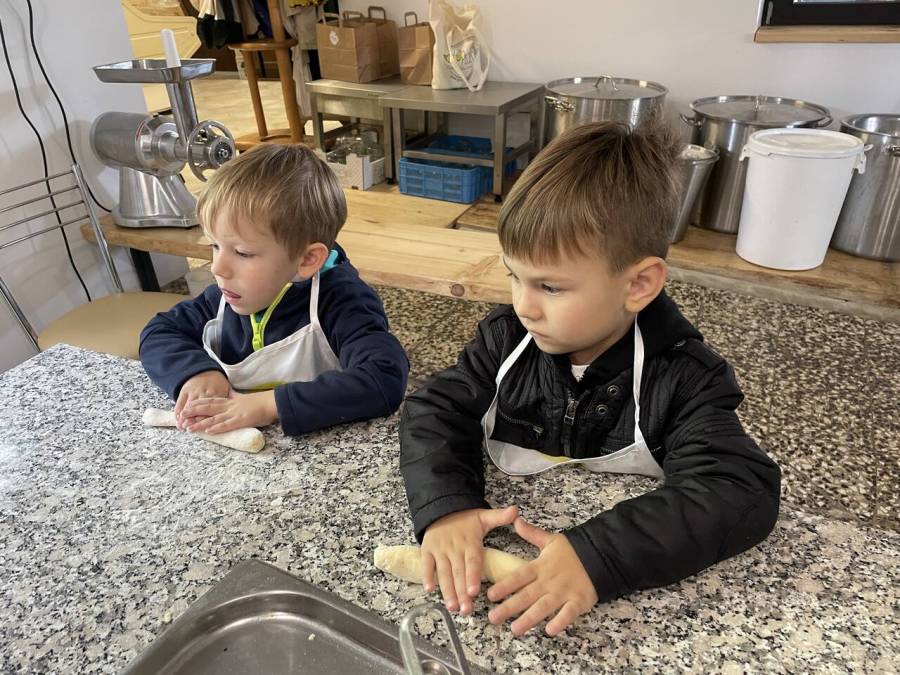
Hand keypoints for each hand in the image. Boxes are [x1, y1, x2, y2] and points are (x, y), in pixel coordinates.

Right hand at [175, 371, 230, 429]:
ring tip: (182, 426)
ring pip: (188, 405)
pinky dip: (178, 411)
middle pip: (199, 406)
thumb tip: (240, 405)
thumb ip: (232, 397)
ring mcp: (193, 391)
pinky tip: (178, 420)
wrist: (203, 371)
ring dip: (184, 416)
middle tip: (190, 428)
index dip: (209, 416)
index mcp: (216, 391)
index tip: (206, 426)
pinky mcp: (184, 391)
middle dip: (193, 417)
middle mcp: (204, 391)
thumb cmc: (216, 383)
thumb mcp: (225, 387)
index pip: (213, 405)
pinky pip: (180, 402)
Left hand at [181, 390, 277, 433]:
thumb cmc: (260, 402)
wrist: (272, 402)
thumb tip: (229, 392)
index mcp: (230, 401)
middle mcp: (229, 406)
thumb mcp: (243, 397)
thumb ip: (234, 396)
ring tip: (189, 428)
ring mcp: (235, 413)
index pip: (210, 401)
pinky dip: (217, 428)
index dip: (198, 404)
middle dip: (194, 412)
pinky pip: (227, 425)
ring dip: (201, 424)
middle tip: (182, 416)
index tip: (187, 406)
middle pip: (208, 408)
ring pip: (214, 419)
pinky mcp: (241, 420)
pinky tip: (209, 431)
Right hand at [421, 505, 518, 615]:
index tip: (474, 592)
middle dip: (461, 593)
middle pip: (459, 573)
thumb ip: (500, 516)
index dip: (473, 577)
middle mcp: (455, 548)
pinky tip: (429, 589)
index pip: (472, 561)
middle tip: (466, 610)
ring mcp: (440, 550)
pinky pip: (427, 564)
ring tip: (452, 606)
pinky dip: (427, 576)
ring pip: (443, 572)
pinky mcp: (428, 550)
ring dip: (447, 590)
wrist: (442, 508)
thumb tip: (515, 510)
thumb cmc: (466, 518)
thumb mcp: (484, 515)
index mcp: (470, 542)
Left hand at [487, 517, 597, 636]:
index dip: (504, 586)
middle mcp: (549, 581)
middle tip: (493, 618)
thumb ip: (531, 533)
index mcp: (541, 566)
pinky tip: (549, 630)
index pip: (519, 576)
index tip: (490, 595)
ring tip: (515, 629)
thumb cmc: (573, 551)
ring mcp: (564, 592)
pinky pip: (568, 613)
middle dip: (509, 607)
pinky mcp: (578, 601)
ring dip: (529, 619)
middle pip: (527, 595)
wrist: (600, 555)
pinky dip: (560, 622)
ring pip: (543, 607)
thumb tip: (515, 521)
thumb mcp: (550, 540)